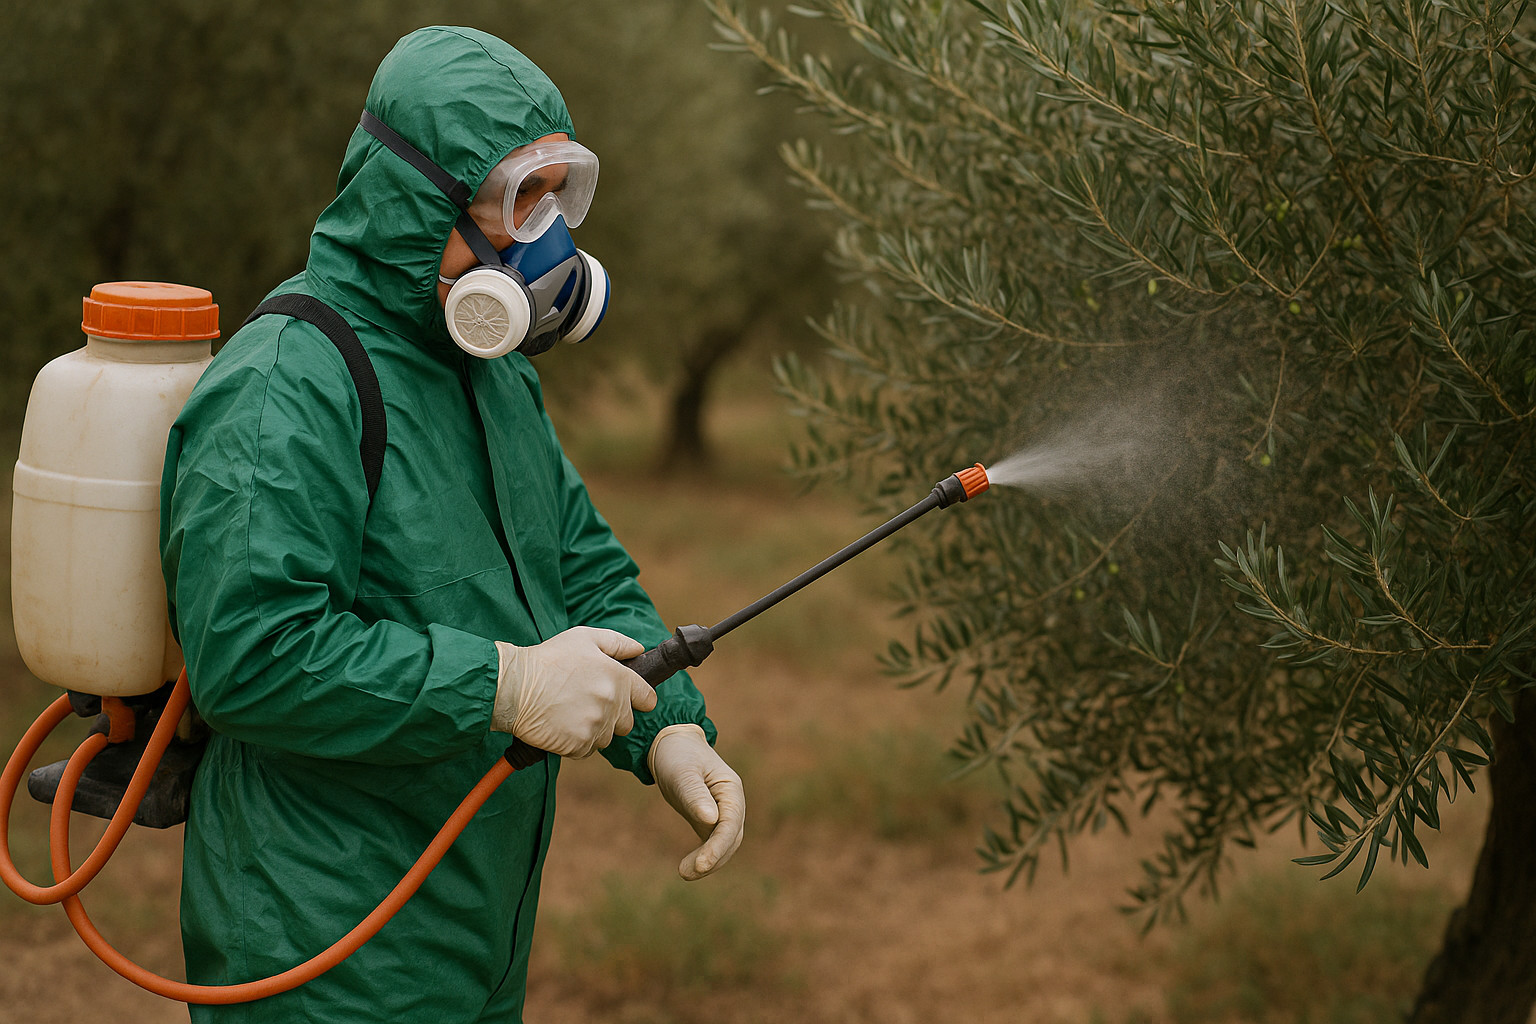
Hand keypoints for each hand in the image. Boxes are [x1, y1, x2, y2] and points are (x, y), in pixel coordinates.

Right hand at [491, 627, 656, 757]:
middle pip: (626, 722)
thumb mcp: (584, 637)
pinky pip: (586, 750)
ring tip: (570, 712)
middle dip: (612, 715)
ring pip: (605, 737)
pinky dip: (576, 742)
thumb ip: (617, 643)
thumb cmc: (548, 659)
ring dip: (593, 729)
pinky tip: (561, 725)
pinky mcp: (578, 744)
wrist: (514, 686)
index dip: (639, 698)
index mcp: (618, 678)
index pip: (647, 698)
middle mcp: (612, 704)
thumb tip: (638, 650)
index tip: (628, 699)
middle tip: (587, 702)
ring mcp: (596, 726)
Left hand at [648, 724, 744, 879]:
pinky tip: (687, 867)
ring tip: (683, 872)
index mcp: (731, 789)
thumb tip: (711, 821)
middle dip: (713, 858)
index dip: (718, 846)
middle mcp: (732, 803)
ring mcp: (722, 813)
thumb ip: (696, 795)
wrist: (671, 746)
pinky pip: (712, 844)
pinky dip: (703, 858)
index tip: (701, 865)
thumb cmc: (678, 755)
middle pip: (731, 838)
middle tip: (686, 872)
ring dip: (709, 862)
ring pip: (724, 845)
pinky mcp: (710, 821)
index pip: (731, 824)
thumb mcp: (683, 772)